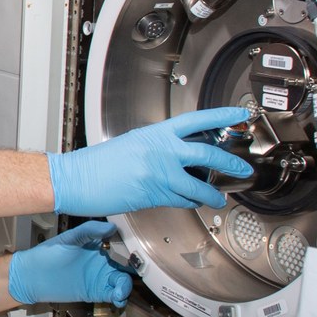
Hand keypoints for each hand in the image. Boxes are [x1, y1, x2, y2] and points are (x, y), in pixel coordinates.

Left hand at [7, 222, 133, 305]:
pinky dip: (120, 297)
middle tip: (136, 271)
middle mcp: (102, 260)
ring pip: (123, 281)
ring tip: (121, 288)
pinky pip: (114, 295)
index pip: (122, 245)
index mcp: (98, 245)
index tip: (137, 250)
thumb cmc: (47, 255)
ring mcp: (100, 276)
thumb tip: (110, 227)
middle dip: (135, 268)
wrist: (33, 277)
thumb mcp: (68, 239)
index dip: (131, 247)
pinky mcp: (96, 291)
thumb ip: (89, 231)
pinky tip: (117, 296)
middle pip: (127, 264)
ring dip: (127, 285)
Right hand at [46, 107, 254, 215]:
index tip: (239, 114)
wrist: (75, 179)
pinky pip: (181, 200)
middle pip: (207, 153)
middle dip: (229, 162)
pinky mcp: (153, 195)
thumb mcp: (131, 144)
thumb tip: (176, 157)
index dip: (221, 116)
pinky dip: (189, 202)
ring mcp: (158, 174)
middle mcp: (160, 152)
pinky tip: (191, 203)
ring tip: (218, 198)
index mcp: (155, 134)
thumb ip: (156, 148)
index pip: (196, 120)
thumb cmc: (97, 163)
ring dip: (211, 194)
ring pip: (198, 185)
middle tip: (241, 167)